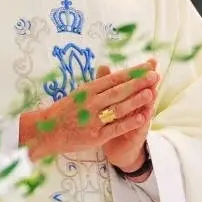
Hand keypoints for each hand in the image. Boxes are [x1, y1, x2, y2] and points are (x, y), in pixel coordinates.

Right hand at [19, 61, 158, 162]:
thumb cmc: (64, 111)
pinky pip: (115, 127)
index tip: (147, 66)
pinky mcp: (96, 136)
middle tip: (155, 75)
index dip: (132, 72)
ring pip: (119, 108)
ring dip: (136, 100)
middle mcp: (91, 102)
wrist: (46, 131)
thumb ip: (96, 83)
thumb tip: (108, 67)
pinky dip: (129, 122)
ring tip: (151, 93)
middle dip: (138, 83)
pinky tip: (142, 118)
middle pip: (119, 91)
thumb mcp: (79, 93)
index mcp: (89, 90)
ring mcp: (94, 119)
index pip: (114, 78)